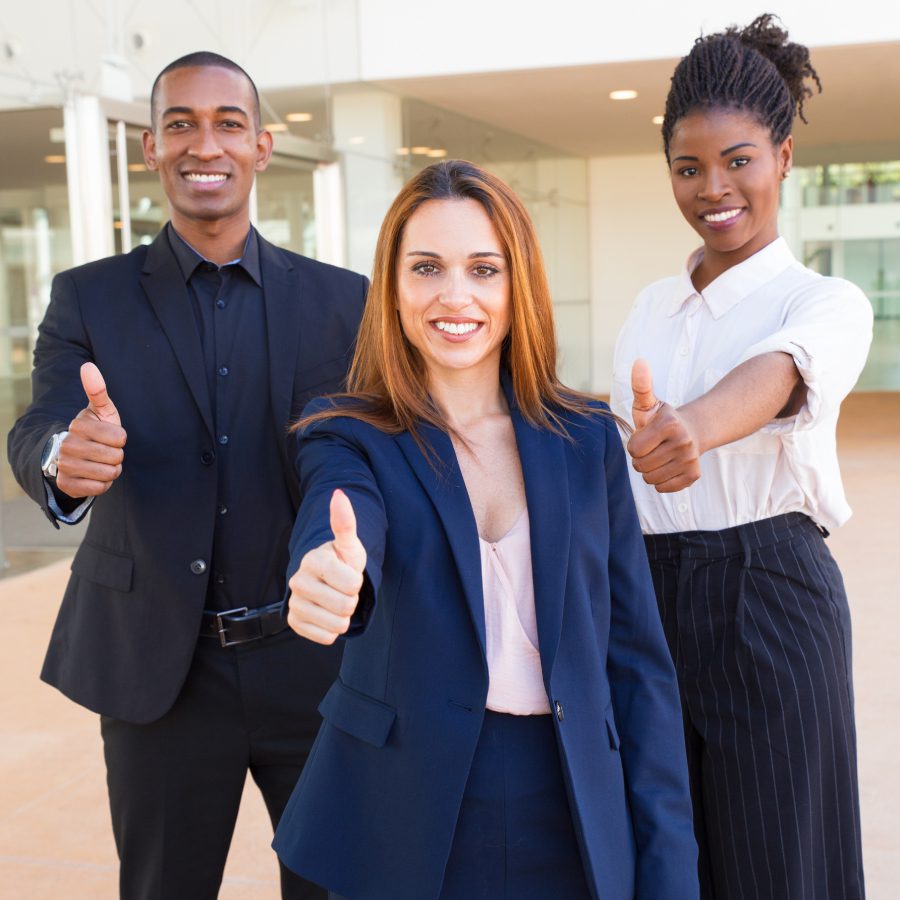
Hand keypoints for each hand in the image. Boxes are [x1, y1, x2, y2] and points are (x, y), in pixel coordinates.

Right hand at [55, 363, 126, 498]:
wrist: (76, 457)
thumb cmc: (96, 431)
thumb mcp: (101, 411)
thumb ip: (98, 390)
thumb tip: (88, 366)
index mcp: (78, 425)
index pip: (120, 438)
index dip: (120, 439)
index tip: (109, 437)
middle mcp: (67, 445)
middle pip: (116, 457)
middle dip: (117, 456)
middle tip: (105, 452)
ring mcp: (65, 465)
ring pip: (108, 473)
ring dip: (111, 471)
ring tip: (101, 463)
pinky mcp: (67, 484)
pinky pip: (99, 488)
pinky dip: (103, 484)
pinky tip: (94, 476)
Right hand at [287, 490, 366, 644]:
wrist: (327, 583)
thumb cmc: (342, 562)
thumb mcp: (349, 545)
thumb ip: (345, 522)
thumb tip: (339, 494)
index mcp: (314, 560)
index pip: (352, 584)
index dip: (357, 582)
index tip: (349, 575)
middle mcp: (298, 581)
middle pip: (345, 605)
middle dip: (351, 600)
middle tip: (343, 590)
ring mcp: (294, 603)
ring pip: (337, 624)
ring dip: (343, 616)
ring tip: (335, 601)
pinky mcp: (293, 622)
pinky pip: (326, 637)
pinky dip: (332, 630)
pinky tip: (326, 614)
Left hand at [626, 359, 701, 492]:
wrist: (692, 430)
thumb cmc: (662, 418)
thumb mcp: (648, 403)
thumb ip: (640, 386)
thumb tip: (638, 362)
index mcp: (669, 424)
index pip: (633, 449)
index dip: (635, 444)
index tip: (645, 436)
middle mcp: (683, 442)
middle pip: (641, 466)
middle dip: (641, 458)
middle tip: (652, 447)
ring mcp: (690, 460)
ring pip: (651, 479)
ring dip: (650, 470)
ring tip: (659, 455)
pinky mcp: (694, 475)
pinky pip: (663, 488)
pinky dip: (661, 481)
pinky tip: (668, 465)